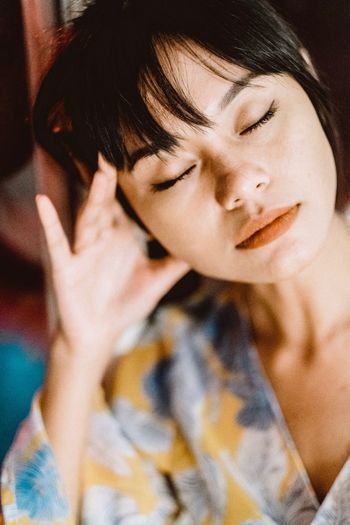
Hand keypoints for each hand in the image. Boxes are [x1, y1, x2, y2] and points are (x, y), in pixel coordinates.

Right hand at [36, 155, 189, 377]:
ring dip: (93, 196)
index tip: (141, 156)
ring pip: (87, 217)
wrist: (100, 334)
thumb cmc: (126, 303)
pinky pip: (56, 242)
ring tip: (100, 171)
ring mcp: (82, 250)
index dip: (131, 183)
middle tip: (117, 150)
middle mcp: (101, 237)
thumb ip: (178, 261)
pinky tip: (42, 202)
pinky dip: (49, 222)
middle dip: (110, 179)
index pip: (126, 204)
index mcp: (120, 236)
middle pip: (106, 203)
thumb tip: (204, 244)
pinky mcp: (67, 267)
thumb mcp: (157, 279)